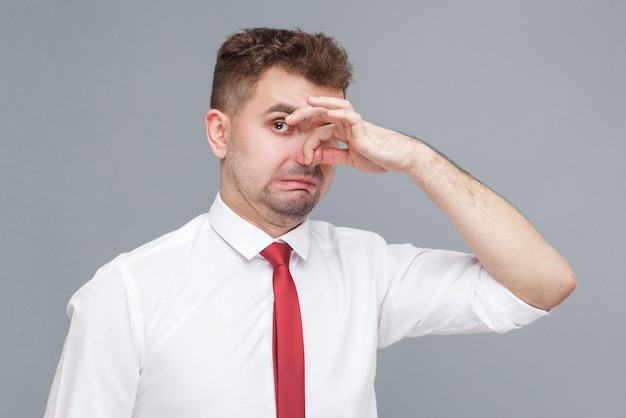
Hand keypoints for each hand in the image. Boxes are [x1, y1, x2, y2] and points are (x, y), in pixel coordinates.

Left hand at [285, 96, 414, 172]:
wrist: (400, 159)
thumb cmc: (378, 158)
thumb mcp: (350, 160)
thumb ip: (333, 156)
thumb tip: (315, 156)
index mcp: (342, 132)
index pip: (319, 132)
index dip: (308, 145)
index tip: (304, 160)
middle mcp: (346, 124)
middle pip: (322, 113)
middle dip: (304, 114)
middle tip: (288, 119)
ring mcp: (355, 124)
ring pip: (336, 107)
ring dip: (321, 104)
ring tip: (307, 102)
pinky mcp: (364, 129)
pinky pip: (350, 117)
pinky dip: (339, 114)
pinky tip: (329, 113)